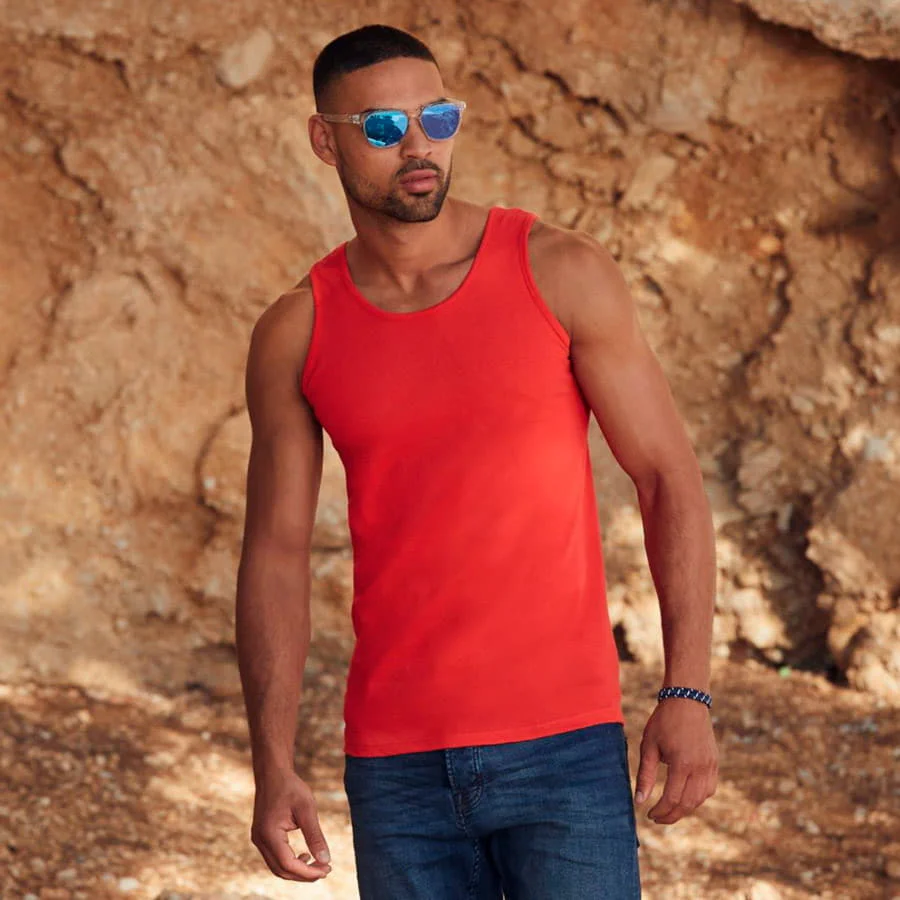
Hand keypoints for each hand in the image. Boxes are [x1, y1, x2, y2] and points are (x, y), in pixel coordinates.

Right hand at [250, 768, 332, 881]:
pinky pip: (274, 858)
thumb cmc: (290, 787)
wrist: (272, 773)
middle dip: (304, 875)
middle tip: (325, 869)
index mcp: (269, 834)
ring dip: (297, 870)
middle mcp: (260, 840)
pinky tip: (304, 856)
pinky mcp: (261, 837)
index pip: (288, 864)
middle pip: (281, 870)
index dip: (308, 872)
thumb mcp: (307, 809)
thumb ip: (315, 835)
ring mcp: (258, 839)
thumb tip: (325, 859)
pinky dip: (289, 862)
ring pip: (277, 867)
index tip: (327, 869)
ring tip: (317, 864)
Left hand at [633, 699, 717, 824]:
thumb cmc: (664, 721)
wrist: (687, 700)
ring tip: (668, 809)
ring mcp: (710, 766)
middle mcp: (700, 768)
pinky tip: (684, 796)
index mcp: (682, 763)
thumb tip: (639, 801)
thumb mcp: (649, 745)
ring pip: (700, 799)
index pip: (672, 799)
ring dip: (685, 809)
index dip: (660, 811)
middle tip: (657, 817)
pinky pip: (709, 788)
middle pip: (688, 804)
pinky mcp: (714, 762)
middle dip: (672, 815)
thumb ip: (645, 775)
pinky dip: (697, 798)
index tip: (649, 814)